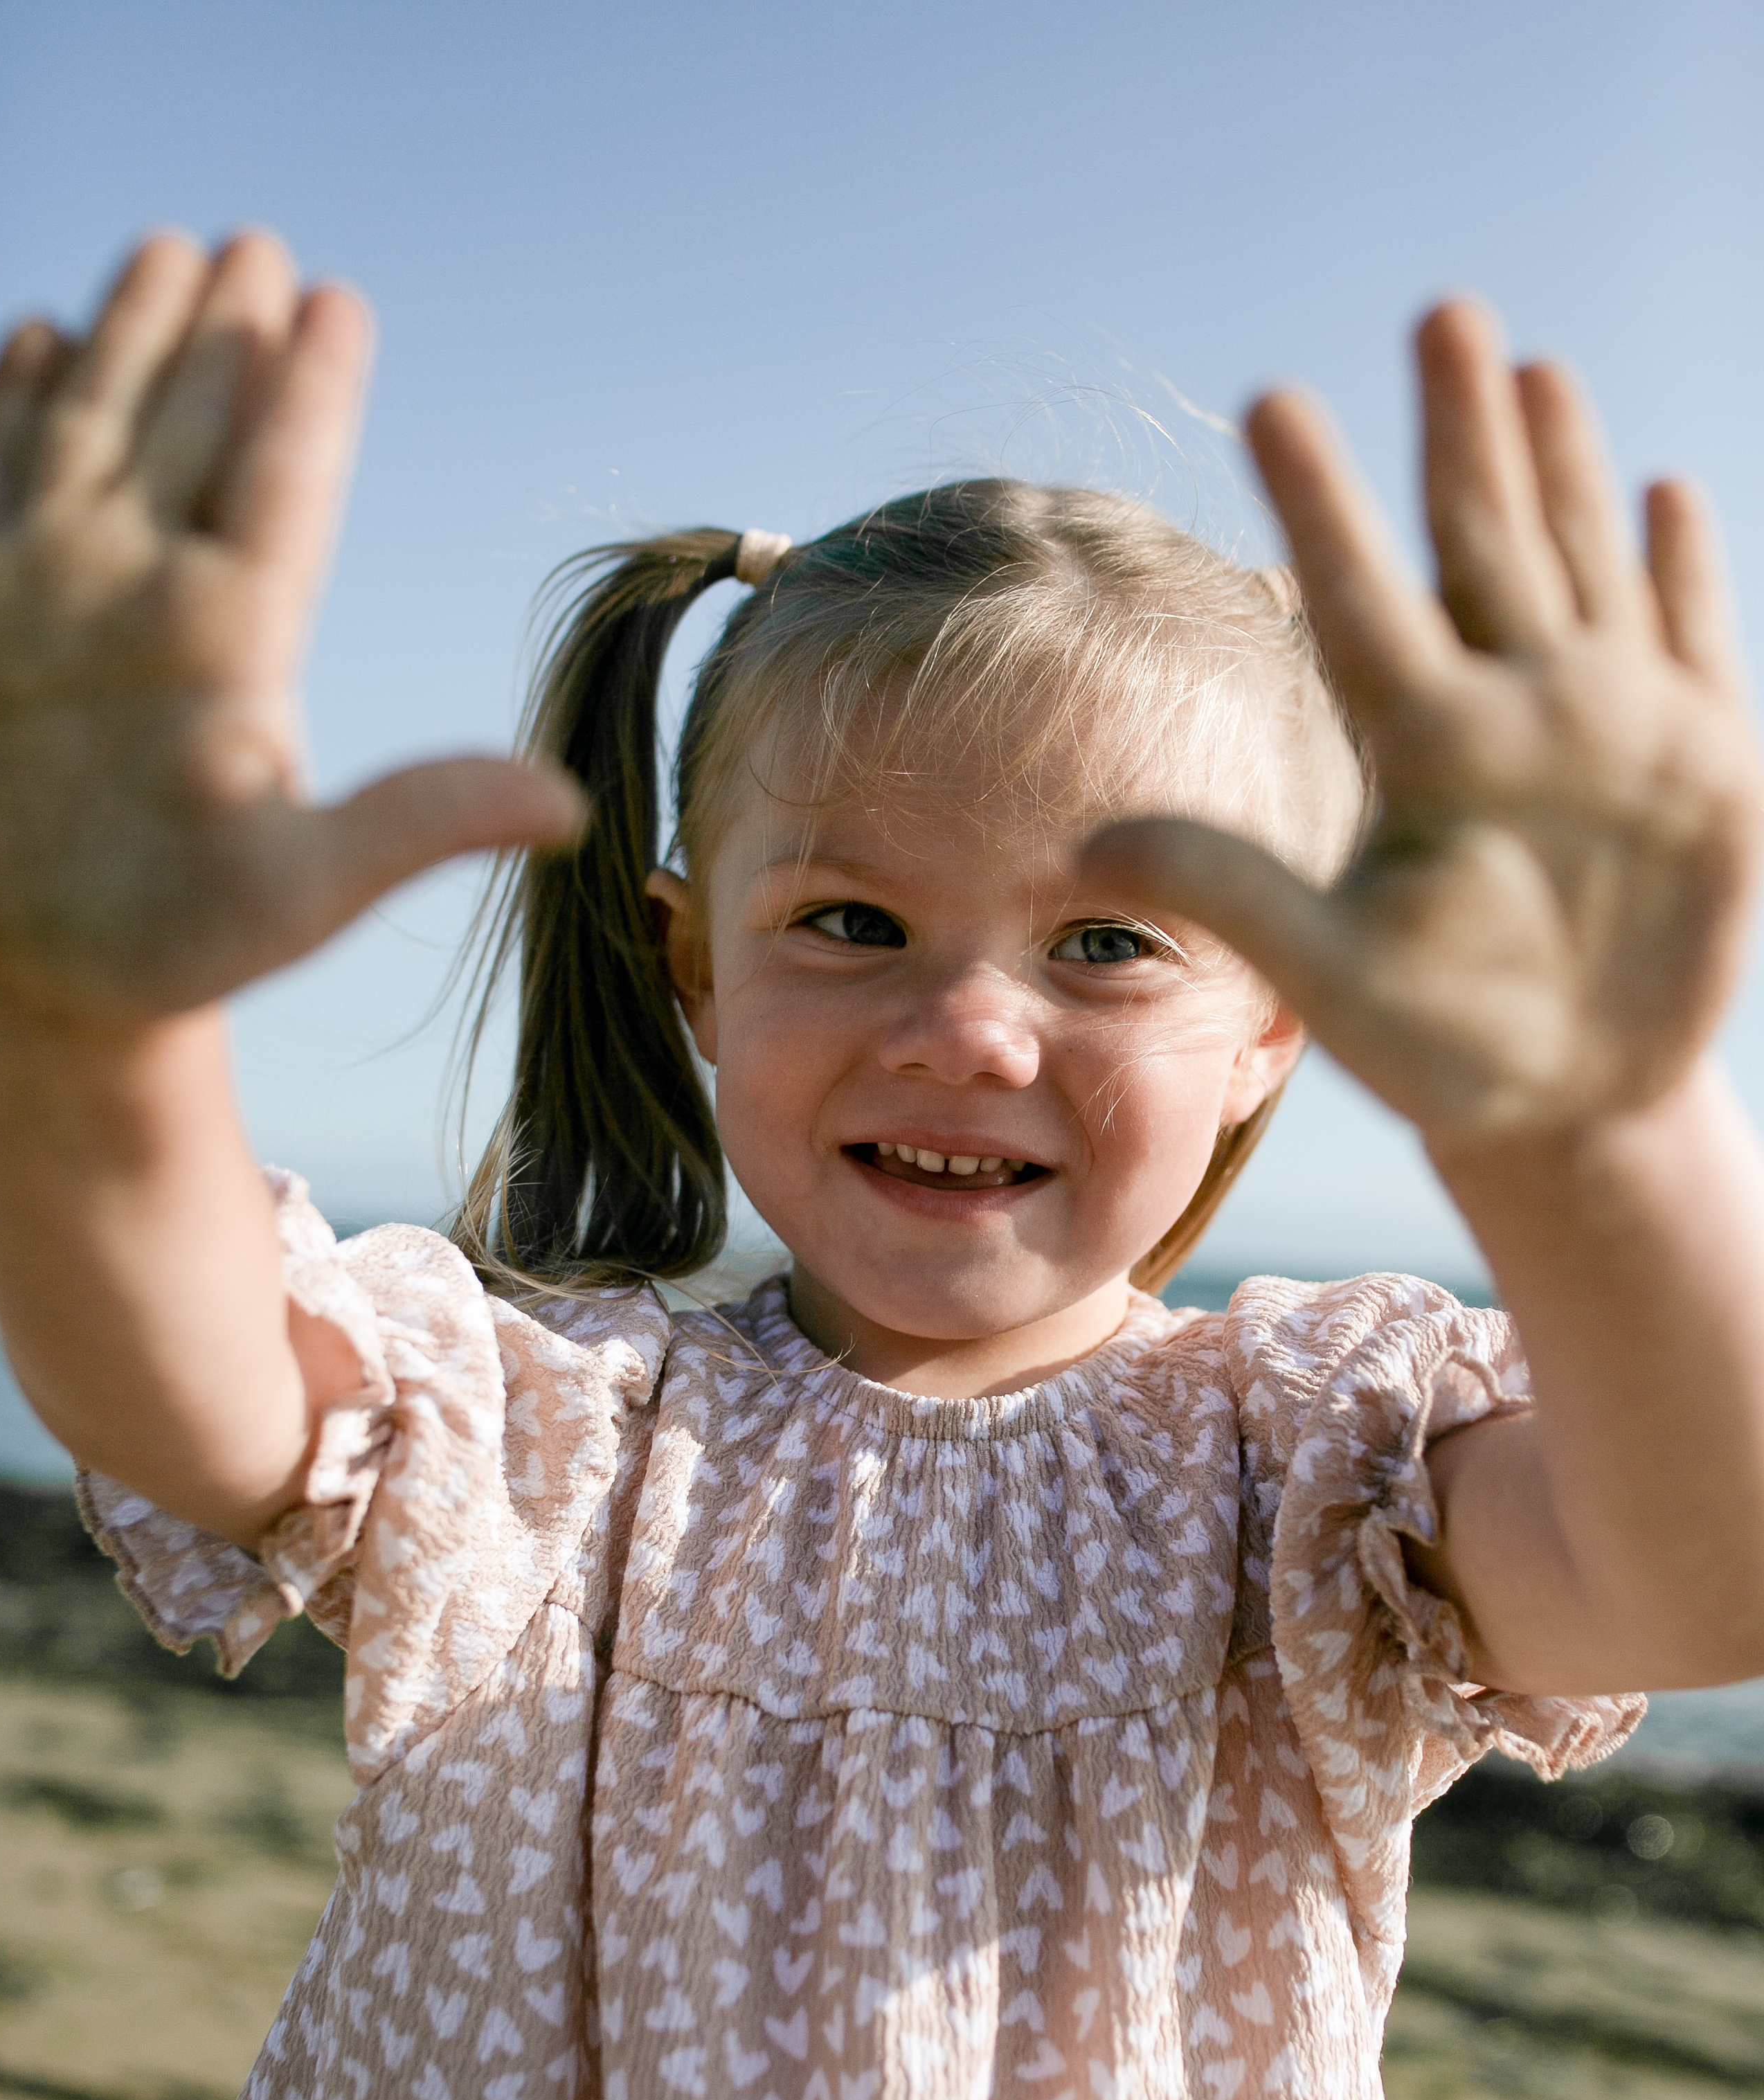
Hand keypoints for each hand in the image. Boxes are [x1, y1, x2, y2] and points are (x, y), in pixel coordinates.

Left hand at [0, 233, 581, 1030]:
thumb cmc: (165, 942)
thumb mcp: (306, 897)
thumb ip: (426, 821)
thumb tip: (565, 803)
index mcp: (219, 637)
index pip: (284, 468)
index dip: (318, 377)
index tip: (340, 300)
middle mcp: (110, 581)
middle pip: (182, 410)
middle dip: (225, 320)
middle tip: (257, 247)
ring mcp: (15, 575)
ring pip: (77, 408)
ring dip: (125, 323)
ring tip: (168, 252)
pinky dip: (8, 385)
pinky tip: (33, 338)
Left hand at [1084, 302, 1763, 1156]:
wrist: (1564, 1100)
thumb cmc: (1434, 1043)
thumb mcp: (1327, 976)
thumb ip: (1229, 895)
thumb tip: (1087, 843)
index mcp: (1421, 749)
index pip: (1361, 602)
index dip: (1322, 504)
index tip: (1264, 399)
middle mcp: (1510, 714)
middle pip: (1481, 545)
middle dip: (1461, 434)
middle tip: (1438, 309)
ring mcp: (1608, 730)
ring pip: (1580, 564)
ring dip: (1563, 468)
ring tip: (1529, 366)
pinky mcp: (1702, 763)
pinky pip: (1692, 642)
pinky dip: (1684, 574)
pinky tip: (1667, 492)